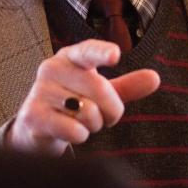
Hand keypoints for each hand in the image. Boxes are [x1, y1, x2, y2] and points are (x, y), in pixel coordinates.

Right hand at [5, 39, 160, 155]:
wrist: (36, 127)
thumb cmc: (72, 105)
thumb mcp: (100, 94)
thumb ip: (127, 86)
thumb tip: (155, 78)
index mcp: (69, 57)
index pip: (87, 51)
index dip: (101, 53)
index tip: (115, 55)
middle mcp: (51, 69)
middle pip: (98, 88)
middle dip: (111, 110)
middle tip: (102, 117)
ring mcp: (40, 92)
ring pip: (87, 111)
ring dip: (93, 124)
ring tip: (80, 122)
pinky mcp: (33, 116)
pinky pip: (73, 129)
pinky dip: (80, 136)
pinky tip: (69, 132)